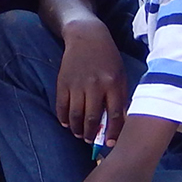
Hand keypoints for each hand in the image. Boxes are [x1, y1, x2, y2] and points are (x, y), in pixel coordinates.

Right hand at [55, 20, 126, 146]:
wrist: (86, 37)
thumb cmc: (107, 57)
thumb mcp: (120, 74)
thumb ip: (119, 96)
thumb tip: (118, 120)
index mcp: (113, 84)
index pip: (115, 115)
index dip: (112, 132)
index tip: (109, 144)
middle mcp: (95, 86)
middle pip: (92, 118)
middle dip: (91, 134)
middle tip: (90, 141)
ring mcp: (77, 84)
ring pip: (76, 115)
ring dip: (77, 129)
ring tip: (79, 134)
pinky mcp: (63, 82)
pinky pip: (62, 106)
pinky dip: (63, 118)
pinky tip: (67, 123)